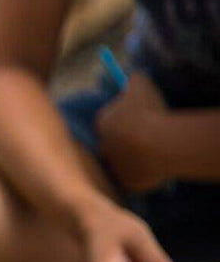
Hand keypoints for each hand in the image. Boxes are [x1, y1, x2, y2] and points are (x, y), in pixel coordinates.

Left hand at [96, 72, 169, 193]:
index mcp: (101, 124)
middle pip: (114, 144)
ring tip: (155, 151)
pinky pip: (137, 178)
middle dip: (127, 141)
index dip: (125, 121)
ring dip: (136, 158)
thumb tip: (133, 77)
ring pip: (125, 162)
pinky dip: (146, 174)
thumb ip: (133, 79)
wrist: (158, 144)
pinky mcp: (127, 184)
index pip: (109, 121)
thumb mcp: (140, 85)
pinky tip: (158, 166)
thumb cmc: (147, 112)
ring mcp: (114, 168)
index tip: (138, 120)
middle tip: (146, 138)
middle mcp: (102, 148)